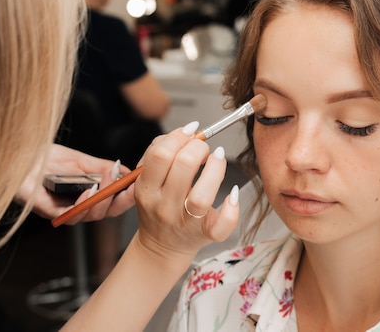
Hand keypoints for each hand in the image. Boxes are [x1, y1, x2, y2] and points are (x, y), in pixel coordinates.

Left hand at [15, 144, 134, 221]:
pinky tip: (90, 191)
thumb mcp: (83, 161)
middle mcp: (78, 208)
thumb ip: (104, 168)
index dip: (128, 196)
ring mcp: (64, 212)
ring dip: (103, 199)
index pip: (114, 203)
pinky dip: (83, 204)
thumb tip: (128, 172)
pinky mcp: (49, 212)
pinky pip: (70, 215)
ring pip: (91, 216)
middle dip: (120, 200)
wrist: (21, 157)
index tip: (139, 184)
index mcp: (89, 198)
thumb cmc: (48, 160)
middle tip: (127, 185)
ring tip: (108, 182)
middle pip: (106, 213)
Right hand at [133, 122, 239, 260]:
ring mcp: (185, 222)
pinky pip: (221, 225)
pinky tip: (233, 194)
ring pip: (201, 196)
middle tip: (204, 148)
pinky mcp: (206, 234)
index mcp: (146, 189)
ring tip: (218, 158)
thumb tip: (186, 132)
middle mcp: (164, 206)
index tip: (191, 132)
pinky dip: (231, 208)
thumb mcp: (148, 180)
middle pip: (183, 167)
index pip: (160, 155)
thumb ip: (159, 153)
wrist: (161, 247)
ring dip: (215, 169)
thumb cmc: (158, 207)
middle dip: (198, 148)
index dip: (178, 137)